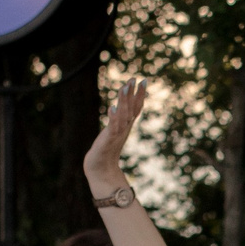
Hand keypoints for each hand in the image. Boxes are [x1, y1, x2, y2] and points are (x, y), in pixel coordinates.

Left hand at [83, 77, 147, 194]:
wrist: (101, 166)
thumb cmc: (108, 148)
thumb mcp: (117, 130)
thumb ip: (121, 119)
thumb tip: (122, 108)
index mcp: (127, 124)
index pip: (136, 106)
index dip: (140, 94)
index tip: (144, 80)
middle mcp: (124, 127)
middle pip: (131, 108)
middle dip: (134, 93)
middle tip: (137, 79)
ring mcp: (117, 132)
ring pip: (122, 115)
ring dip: (124, 101)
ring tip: (124, 88)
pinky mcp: (109, 139)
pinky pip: (112, 127)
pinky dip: (113, 118)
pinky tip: (112, 108)